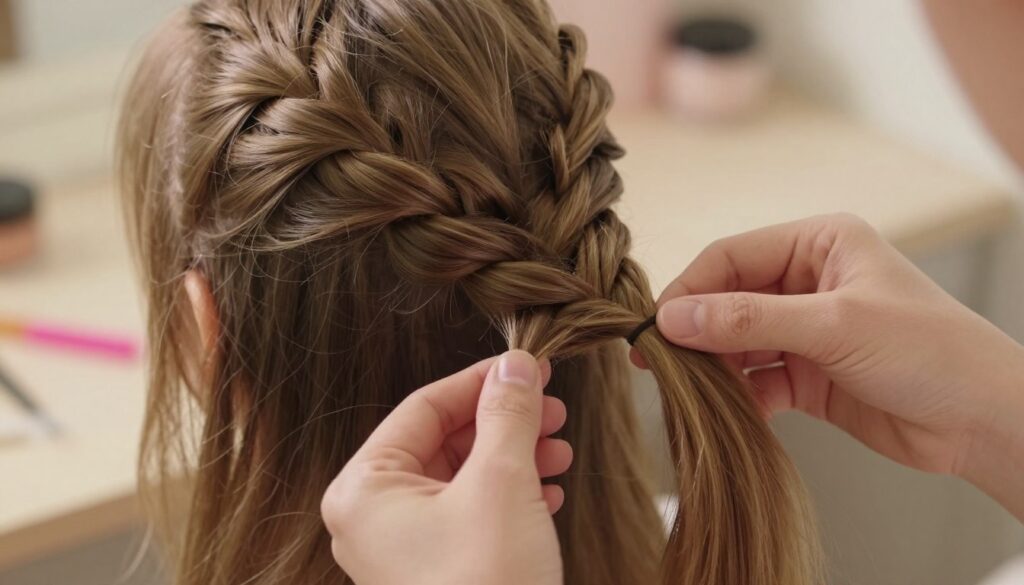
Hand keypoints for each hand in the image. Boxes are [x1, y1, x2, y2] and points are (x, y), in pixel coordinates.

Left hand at [321, 351, 569, 584]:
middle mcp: (374, 518)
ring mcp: (403, 549)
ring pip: (461, 477)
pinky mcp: (436, 572)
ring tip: (560, 449)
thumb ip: (508, 414)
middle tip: (552, 407)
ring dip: (514, 457)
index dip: (481, 380)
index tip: (527, 366)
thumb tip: (516, 363)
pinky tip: (550, 489)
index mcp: (364, 490)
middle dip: (504, 422)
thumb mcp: (503, 483)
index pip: (423, 408)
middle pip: (443, 441)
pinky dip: (510, 495)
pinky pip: (470, 514)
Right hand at [642, 214, 1023, 519]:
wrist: (983, 421)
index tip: (655, 326)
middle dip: (697, 330)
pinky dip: (741, 396)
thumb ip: (749, 319)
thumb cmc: (928, 351)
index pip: (732, 257)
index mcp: (819, 244)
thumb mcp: (833, 326)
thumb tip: (673, 317)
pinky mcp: (808, 376)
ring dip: (715, 366)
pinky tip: (733, 411)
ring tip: (688, 389)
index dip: (690, 288)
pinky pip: (757, 380)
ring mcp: (807, 331)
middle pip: (728, 299)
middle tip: (656, 360)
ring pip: (738, 342)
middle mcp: (808, 282)